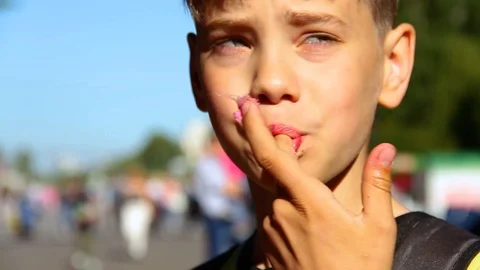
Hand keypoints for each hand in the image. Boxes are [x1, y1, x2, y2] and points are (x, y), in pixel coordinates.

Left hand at [240, 99, 396, 269]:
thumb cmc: (360, 268)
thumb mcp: (377, 227)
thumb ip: (377, 185)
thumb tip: (386, 149)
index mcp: (305, 200)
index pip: (272, 155)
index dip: (254, 128)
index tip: (245, 108)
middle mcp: (280, 211)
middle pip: (273, 171)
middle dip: (280, 152)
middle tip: (295, 146)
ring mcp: (271, 230)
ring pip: (273, 194)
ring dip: (286, 185)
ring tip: (313, 203)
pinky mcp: (267, 246)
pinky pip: (272, 216)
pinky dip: (283, 207)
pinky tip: (306, 223)